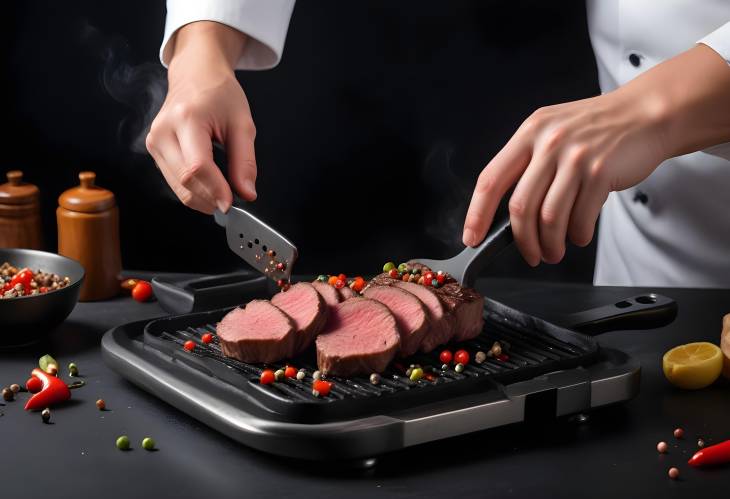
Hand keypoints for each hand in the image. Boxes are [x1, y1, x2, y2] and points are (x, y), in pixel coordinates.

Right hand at [146, 22, 256, 213]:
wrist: (195, 75)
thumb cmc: (219, 94)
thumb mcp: (242, 124)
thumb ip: (245, 161)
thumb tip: (246, 193)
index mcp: (186, 118)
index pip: (198, 166)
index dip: (216, 190)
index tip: (232, 203)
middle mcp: (163, 131)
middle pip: (184, 180)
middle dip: (210, 198)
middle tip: (233, 200)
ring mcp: (154, 141)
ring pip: (177, 186)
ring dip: (202, 198)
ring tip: (223, 193)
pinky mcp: (153, 149)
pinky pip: (173, 181)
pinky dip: (193, 190)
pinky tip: (209, 185)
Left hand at [463, 44, 729, 265]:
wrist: (645, 114)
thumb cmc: (596, 128)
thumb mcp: (552, 132)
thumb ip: (528, 164)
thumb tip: (505, 213)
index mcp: (528, 133)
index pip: (490, 180)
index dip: (476, 214)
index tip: (471, 237)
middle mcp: (548, 143)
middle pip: (520, 206)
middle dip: (522, 241)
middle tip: (530, 255)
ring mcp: (575, 157)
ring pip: (549, 217)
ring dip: (550, 244)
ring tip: (554, 252)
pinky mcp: (600, 172)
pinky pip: (580, 218)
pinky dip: (577, 236)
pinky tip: (578, 236)